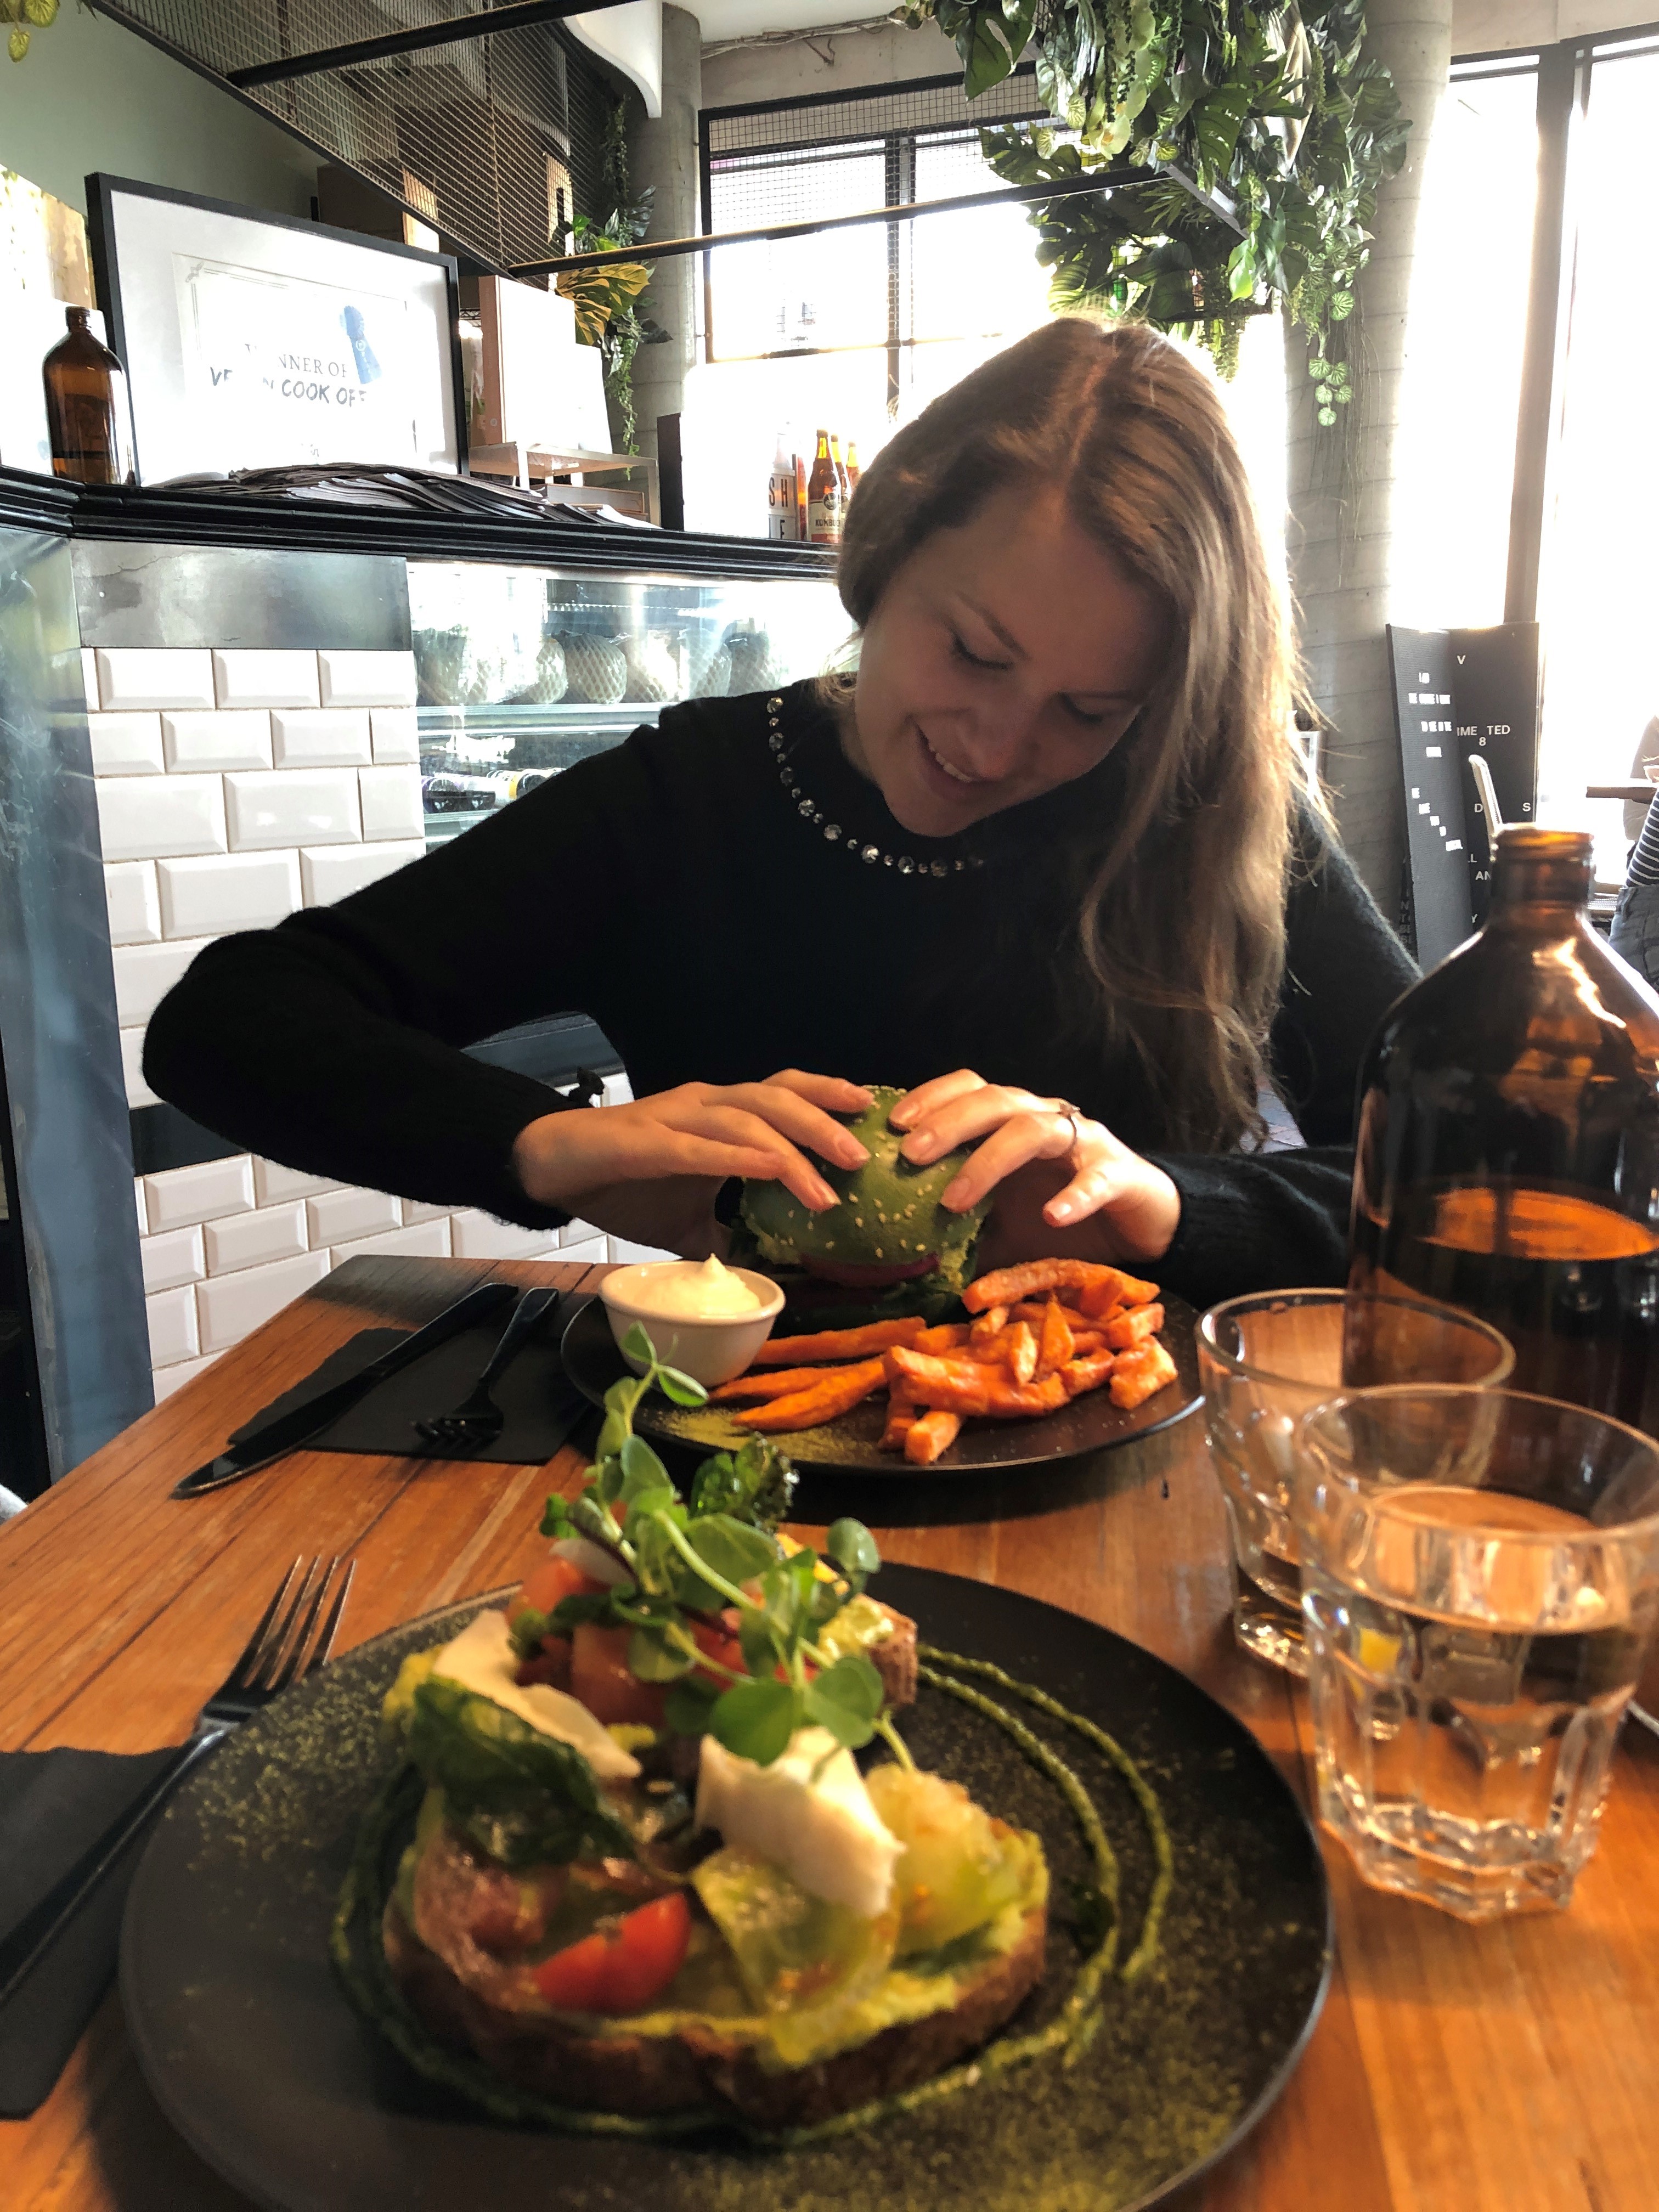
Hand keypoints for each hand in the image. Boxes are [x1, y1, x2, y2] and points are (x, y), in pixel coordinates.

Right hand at [512, 1071, 872, 1251]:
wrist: (554, 1167)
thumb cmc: (623, 1184)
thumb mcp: (687, 1220)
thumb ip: (727, 1235)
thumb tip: (765, 1270)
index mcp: (722, 1116)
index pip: (786, 1095)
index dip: (830, 1099)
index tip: (876, 1118)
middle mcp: (707, 1104)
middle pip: (778, 1098)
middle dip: (825, 1123)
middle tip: (864, 1156)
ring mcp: (676, 1118)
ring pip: (746, 1117)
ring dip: (791, 1149)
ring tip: (827, 1183)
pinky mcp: (646, 1142)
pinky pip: (699, 1145)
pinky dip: (738, 1155)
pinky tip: (770, 1168)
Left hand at [889, 1070, 1179, 1265]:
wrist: (1139, 1227)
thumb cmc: (1061, 1217)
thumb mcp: (1001, 1227)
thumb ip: (960, 1232)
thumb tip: (904, 1258)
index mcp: (1014, 1123)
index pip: (970, 1089)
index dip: (931, 1098)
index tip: (891, 1125)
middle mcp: (1047, 1121)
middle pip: (996, 1101)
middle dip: (949, 1123)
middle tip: (910, 1154)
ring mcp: (1085, 1143)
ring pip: (1035, 1129)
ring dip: (990, 1160)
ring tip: (955, 1200)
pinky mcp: (1120, 1173)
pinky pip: (1096, 1178)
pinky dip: (1075, 1195)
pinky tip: (1052, 1216)